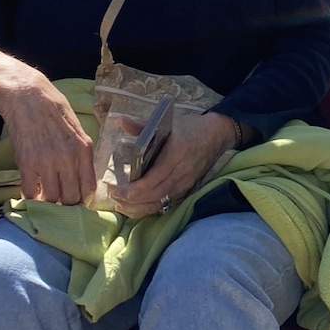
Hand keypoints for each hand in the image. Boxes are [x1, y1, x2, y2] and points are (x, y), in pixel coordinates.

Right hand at [0, 45, 95, 204]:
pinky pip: (30, 192)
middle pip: (71, 198)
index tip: (76, 199)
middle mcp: (68, 159)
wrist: (27, 96)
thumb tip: (82, 176)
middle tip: (60, 201)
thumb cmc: (54, 108)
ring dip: (48, 202)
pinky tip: (30, 191)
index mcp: (83, 150)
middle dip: (66, 204)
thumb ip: (81, 152)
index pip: (88, 188)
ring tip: (45, 198)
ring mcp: (47, 163)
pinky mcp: (26, 164)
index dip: (82, 198)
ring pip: (51, 199)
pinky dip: (30, 195)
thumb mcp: (77, 129)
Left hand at [110, 108, 238, 219]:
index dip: (137, 189)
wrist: (215, 136)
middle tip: (114, 197)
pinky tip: (134, 207)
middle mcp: (182, 172)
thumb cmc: (189, 128)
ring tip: (120, 205)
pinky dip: (149, 208)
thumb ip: (142, 126)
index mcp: (176, 153)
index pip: (156, 178)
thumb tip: (122, 122)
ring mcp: (185, 183)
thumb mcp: (167, 124)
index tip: (119, 191)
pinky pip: (166, 204)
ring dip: (139, 208)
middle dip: (133, 200)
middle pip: (156, 194)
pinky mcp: (186, 190)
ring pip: (160, 202)